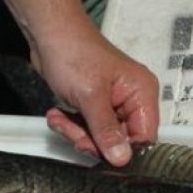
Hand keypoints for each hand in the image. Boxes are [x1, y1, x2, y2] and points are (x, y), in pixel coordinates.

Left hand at [35, 28, 159, 166]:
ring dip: (77, 133)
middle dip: (93, 140)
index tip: (101, 151)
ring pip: (101, 136)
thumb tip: (122, 159)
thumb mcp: (91, 96)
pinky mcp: (95, 105)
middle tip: (75, 136)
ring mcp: (113, 102)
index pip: (145, 136)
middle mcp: (132, 99)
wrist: (48, 33)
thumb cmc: (73, 52)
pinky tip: (58, 115)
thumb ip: (106, 131)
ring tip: (59, 118)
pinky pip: (88, 127)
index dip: (124, 149)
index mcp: (141, 93)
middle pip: (121, 140)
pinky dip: (71, 125)